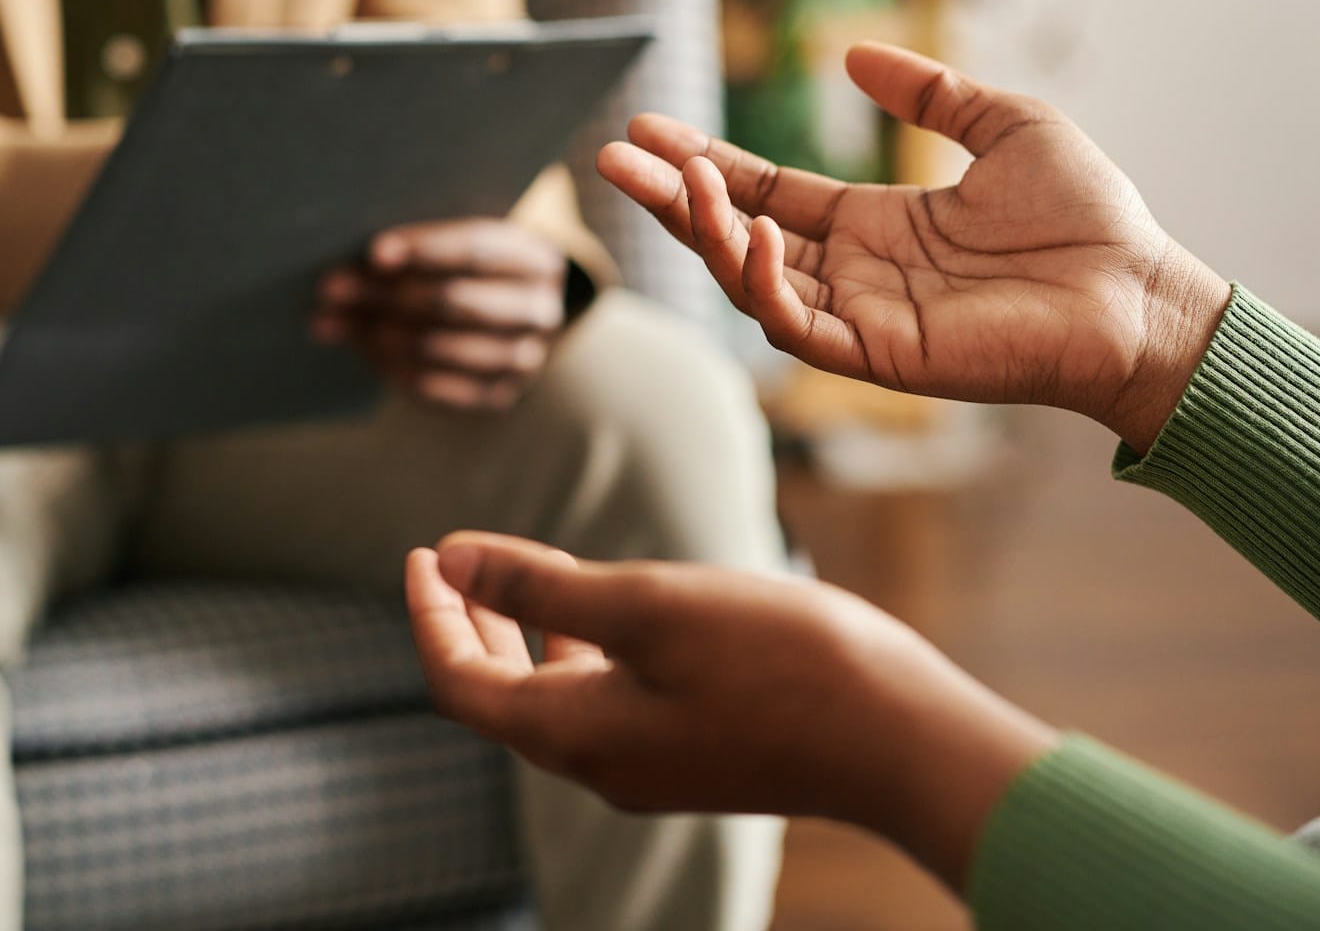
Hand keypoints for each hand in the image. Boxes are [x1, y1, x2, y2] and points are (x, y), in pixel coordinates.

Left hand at [316, 219, 567, 409]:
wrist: (509, 317)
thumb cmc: (470, 269)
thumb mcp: (461, 245)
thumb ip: (418, 247)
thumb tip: (348, 268)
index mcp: (536, 258)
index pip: (479, 248)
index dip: (425, 249)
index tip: (374, 253)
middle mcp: (540, 310)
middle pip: (456, 300)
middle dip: (387, 294)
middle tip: (332, 289)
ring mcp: (524, 359)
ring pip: (441, 346)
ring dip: (378, 334)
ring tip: (332, 322)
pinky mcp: (498, 394)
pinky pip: (437, 387)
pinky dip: (392, 368)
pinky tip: (361, 350)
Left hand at [407, 532, 1055, 888]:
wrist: (896, 737)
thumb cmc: (775, 661)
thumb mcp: (645, 603)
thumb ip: (540, 584)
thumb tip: (450, 562)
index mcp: (571, 733)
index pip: (460, 682)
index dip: (431, 616)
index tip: (422, 552)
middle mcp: (599, 765)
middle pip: (499, 696)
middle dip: (470, 624)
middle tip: (451, 561)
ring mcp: (650, 768)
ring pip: (555, 698)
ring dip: (526, 635)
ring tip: (522, 571)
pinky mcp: (695, 756)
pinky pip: (607, 705)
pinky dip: (583, 652)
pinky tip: (611, 611)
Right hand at [597, 42, 1229, 450]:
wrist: (1139, 290)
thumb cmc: (1086, 217)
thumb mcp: (1002, 124)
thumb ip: (928, 92)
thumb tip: (851, 54)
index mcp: (873, 226)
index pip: (764, 193)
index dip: (706, 162)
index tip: (650, 127)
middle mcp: (852, 274)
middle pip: (732, 234)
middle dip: (669, 197)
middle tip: (610, 154)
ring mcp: (860, 318)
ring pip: (747, 280)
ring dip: (702, 230)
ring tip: (674, 175)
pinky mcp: (879, 355)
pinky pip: (795, 324)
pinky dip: (761, 279)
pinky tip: (749, 227)